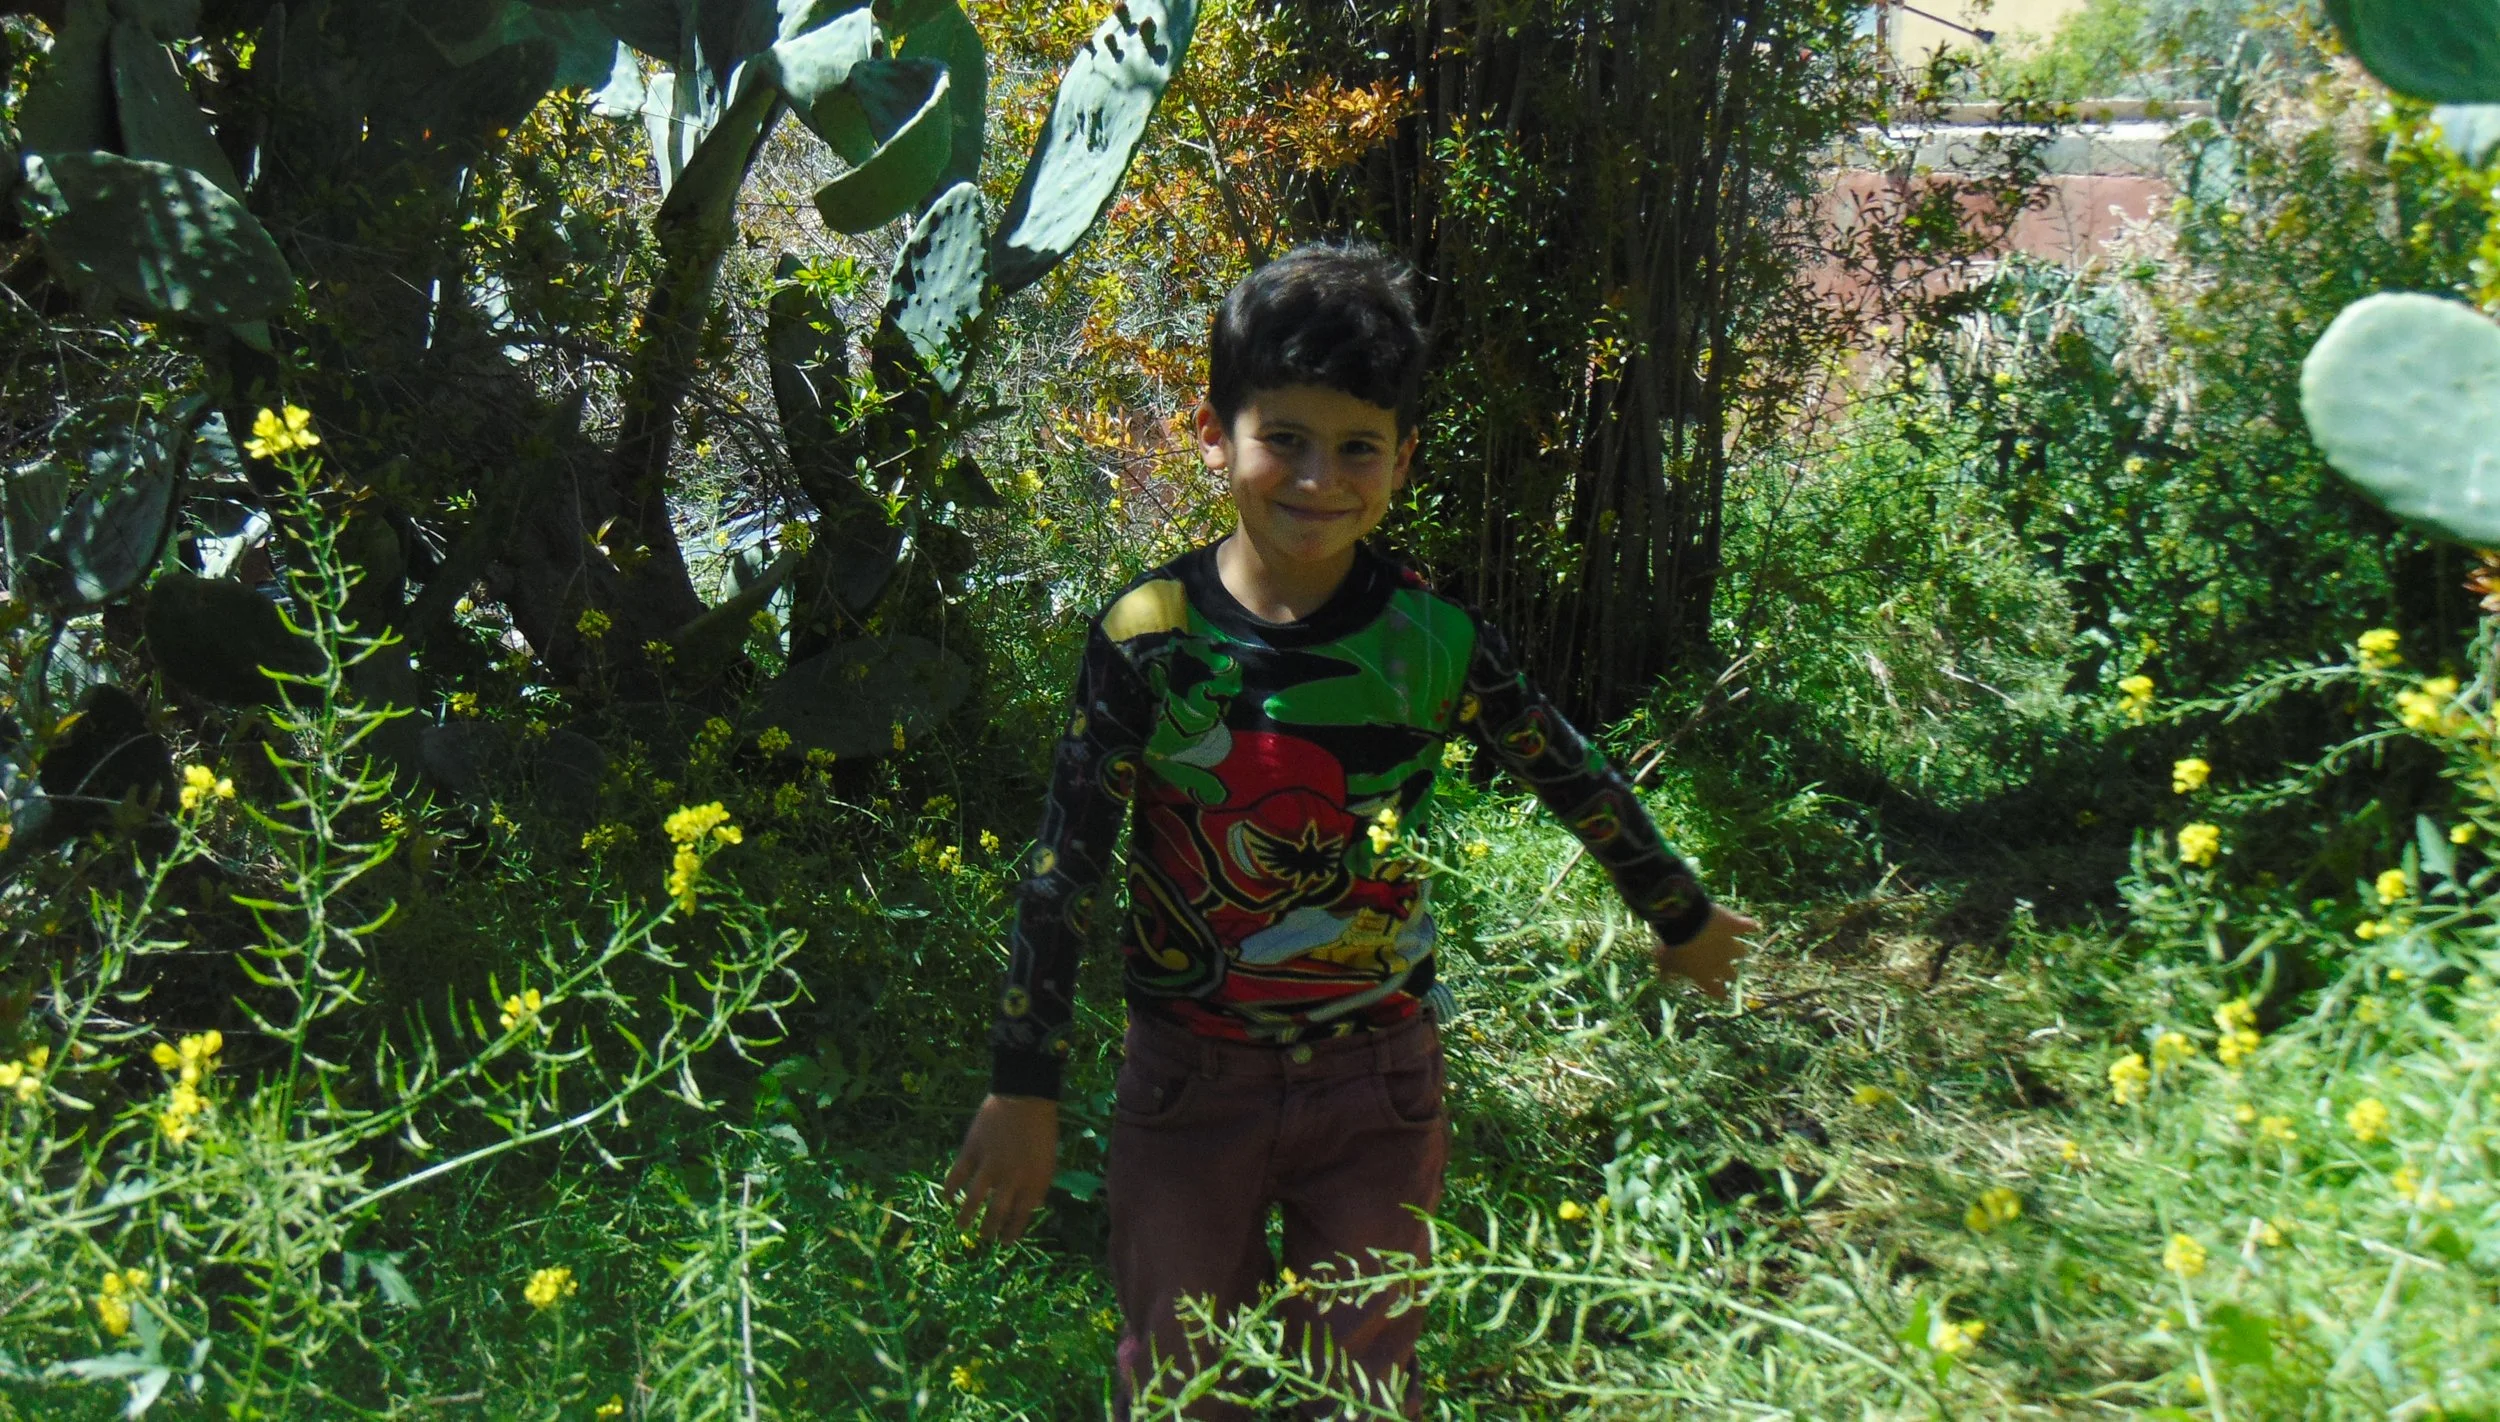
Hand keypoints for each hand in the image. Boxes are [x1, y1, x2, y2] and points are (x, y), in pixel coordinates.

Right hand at [944, 1094, 1060, 1243]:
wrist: (1026, 1096)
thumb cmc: (1042, 1128)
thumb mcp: (1049, 1160)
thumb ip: (1038, 1184)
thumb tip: (1031, 1206)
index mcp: (1034, 1182)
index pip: (1021, 1216)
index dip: (1012, 1232)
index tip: (1005, 1241)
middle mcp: (1011, 1179)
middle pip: (997, 1213)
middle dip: (989, 1230)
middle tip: (984, 1238)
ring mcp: (990, 1165)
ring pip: (974, 1200)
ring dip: (967, 1217)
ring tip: (962, 1227)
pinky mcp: (972, 1151)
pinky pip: (957, 1176)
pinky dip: (951, 1189)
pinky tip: (948, 1198)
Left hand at [1652, 904, 1758, 1001]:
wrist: (1685, 923)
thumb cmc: (1672, 946)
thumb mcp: (1664, 961)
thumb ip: (1666, 971)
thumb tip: (1663, 979)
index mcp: (1703, 975)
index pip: (1716, 990)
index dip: (1719, 993)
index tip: (1721, 993)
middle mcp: (1720, 963)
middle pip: (1732, 974)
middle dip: (1729, 972)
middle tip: (1725, 967)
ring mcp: (1729, 945)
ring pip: (1741, 952)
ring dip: (1737, 949)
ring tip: (1734, 943)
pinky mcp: (1734, 927)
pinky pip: (1747, 927)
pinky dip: (1749, 926)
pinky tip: (1751, 925)